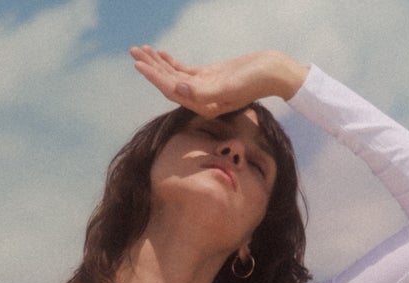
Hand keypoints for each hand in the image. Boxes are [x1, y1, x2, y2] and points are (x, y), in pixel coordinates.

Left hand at [128, 46, 307, 113]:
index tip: (139, 64)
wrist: (274, 72)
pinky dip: (171, 62)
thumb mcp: (230, 86)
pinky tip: (160, 53)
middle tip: (133, 51)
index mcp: (204, 105)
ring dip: (158, 63)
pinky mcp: (209, 77)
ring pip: (175, 75)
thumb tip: (180, 90)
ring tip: (141, 50)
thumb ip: (205, 92)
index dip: (154, 77)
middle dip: (151, 67)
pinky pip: (184, 70)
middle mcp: (201, 100)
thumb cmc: (256, 80)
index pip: (172, 90)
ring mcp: (204, 88)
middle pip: (169, 83)